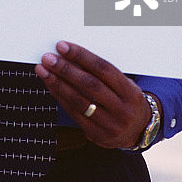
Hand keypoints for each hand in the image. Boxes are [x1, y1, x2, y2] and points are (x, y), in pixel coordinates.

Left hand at [35, 41, 156, 148]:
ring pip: (79, 101)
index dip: (81, 56)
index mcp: (130, 92)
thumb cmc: (126, 100)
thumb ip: (102, 73)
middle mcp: (122, 109)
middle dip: (66, 69)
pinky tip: (51, 85)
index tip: (63, 46)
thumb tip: (72, 55)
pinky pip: (74, 113)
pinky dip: (60, 97)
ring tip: (43, 70)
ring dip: (57, 83)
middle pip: (89, 85)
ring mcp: (109, 124)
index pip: (103, 69)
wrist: (138, 131)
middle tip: (48, 58)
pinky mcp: (97, 135)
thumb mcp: (124, 85)